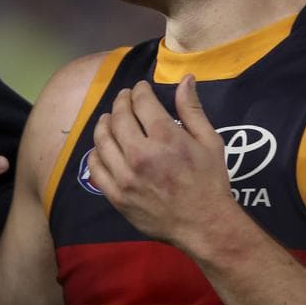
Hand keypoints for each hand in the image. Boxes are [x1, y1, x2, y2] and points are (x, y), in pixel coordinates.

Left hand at [87, 75, 236, 249]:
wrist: (204, 225)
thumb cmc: (210, 182)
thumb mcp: (210, 142)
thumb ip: (192, 110)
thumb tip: (185, 79)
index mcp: (165, 138)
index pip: (141, 102)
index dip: (139, 90)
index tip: (140, 89)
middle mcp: (141, 155)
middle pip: (119, 117)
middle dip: (121, 102)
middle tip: (125, 99)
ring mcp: (125, 177)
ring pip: (102, 140)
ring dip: (104, 123)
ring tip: (109, 118)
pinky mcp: (117, 196)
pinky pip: (95, 168)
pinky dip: (95, 153)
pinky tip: (101, 147)